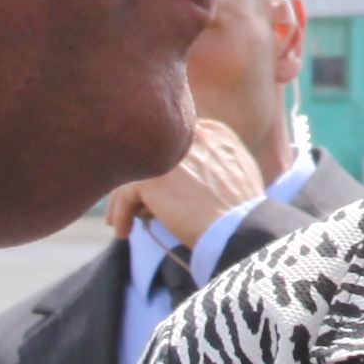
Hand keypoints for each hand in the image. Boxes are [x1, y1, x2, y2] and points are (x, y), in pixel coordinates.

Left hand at [106, 119, 266, 248]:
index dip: (158, 163)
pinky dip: (120, 215)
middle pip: (148, 153)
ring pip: (132, 172)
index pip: (171, 141)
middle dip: (137, 178)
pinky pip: (124, 195)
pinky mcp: (152, 179)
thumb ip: (216, 160)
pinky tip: (123, 232)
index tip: (152, 187)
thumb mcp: (239, 171)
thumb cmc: (244, 212)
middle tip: (128, 202)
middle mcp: (189, 135)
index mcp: (213, 132)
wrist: (242, 229)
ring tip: (119, 221)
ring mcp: (167, 156)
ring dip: (122, 198)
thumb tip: (193, 176)